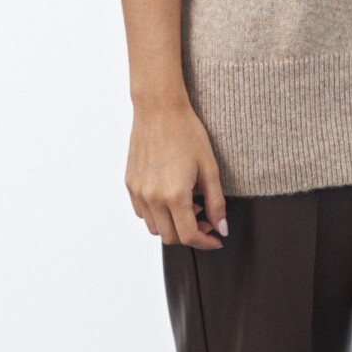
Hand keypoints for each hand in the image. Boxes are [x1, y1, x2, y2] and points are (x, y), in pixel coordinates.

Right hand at [125, 94, 228, 248]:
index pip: (188, 236)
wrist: (160, 109)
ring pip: (154, 227)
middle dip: (190, 234)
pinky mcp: (130, 184)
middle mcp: (152, 198)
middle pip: (170, 237)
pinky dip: (157, 213)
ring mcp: (138, 192)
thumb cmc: (186, 132)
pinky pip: (142, 212)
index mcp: (174, 195)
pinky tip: (170, 196)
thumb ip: (216, 202)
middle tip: (204, 218)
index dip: (205, 241)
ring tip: (188, 204)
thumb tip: (221, 228)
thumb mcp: (209, 167)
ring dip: (172, 225)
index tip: (215, 238)